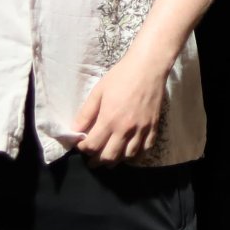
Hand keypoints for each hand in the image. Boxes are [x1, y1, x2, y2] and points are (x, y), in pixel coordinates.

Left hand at [74, 49, 171, 165]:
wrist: (148, 67)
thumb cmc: (120, 76)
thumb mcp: (98, 92)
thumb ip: (86, 113)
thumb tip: (75, 131)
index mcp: (109, 119)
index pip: (93, 145)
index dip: (84, 149)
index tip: (81, 147)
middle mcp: (125, 129)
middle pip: (110, 156)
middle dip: (98, 161)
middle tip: (92, 161)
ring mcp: (141, 129)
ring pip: (128, 156)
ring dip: (117, 160)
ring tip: (109, 159)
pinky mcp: (153, 127)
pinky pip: (146, 148)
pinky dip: (137, 154)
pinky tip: (129, 152)